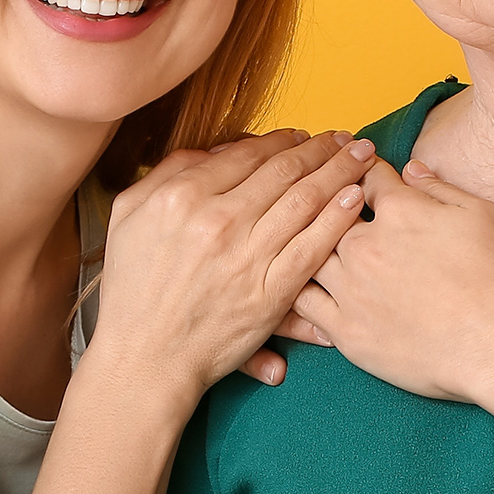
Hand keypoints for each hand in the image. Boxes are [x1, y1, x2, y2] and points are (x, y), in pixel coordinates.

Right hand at [90, 129, 375, 398]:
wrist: (144, 358)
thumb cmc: (133, 290)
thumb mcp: (129, 217)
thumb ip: (167, 174)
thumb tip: (214, 151)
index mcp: (182, 196)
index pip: (246, 154)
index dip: (282, 139)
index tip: (304, 135)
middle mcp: (217, 220)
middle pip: (283, 170)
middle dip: (322, 148)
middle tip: (347, 137)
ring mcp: (247, 256)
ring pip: (305, 199)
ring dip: (340, 171)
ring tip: (363, 156)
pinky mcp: (270, 292)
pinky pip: (313, 245)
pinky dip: (338, 218)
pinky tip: (356, 198)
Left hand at [288, 157, 493, 401]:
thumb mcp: (482, 215)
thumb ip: (440, 188)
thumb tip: (411, 169)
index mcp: (399, 210)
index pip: (367, 177)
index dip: (364, 170)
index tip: (362, 173)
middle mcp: (364, 245)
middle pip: (328, 213)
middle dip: (328, 205)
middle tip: (329, 206)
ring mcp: (350, 289)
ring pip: (308, 255)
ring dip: (308, 246)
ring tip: (307, 245)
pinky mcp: (346, 330)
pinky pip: (304, 304)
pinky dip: (299, 291)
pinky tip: (300, 286)